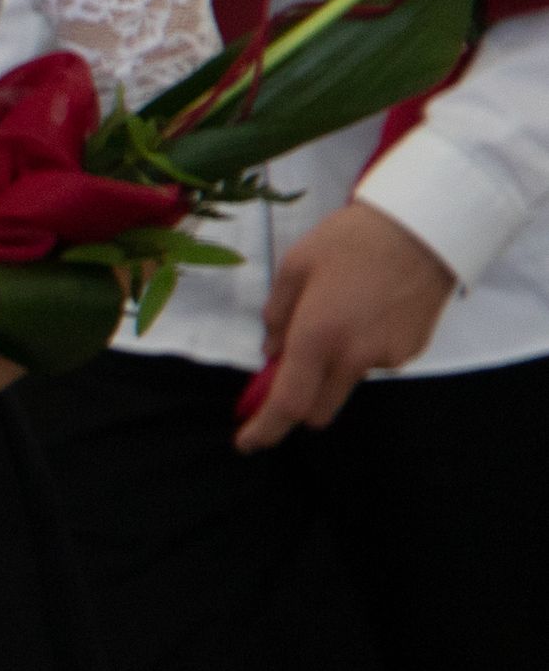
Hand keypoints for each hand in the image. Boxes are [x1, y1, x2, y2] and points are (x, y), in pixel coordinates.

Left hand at [238, 202, 455, 450]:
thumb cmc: (350, 240)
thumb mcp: (294, 266)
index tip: (247, 443)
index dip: (265, 429)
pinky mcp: (411, 351)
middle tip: (284, 370)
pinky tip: (367, 312)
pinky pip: (373, 364)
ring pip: (345, 385)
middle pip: (318, 409)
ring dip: (330, 370)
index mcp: (318, 336)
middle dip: (296, 402)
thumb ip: (277, 315)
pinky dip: (360, 352)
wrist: (423, 228)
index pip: (289, 403)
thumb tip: (272, 354)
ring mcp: (387, 357)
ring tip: (338, 315)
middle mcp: (354, 356)